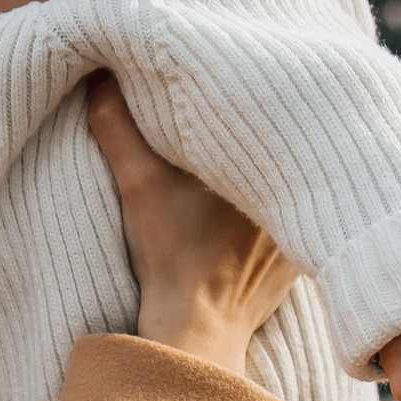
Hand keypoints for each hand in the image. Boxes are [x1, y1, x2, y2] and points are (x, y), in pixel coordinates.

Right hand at [85, 72, 298, 376]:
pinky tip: (254, 202)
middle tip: (242, 104)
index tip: (234, 76)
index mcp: (270, 166)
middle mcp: (299, 195)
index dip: (251, 90)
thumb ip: (117, 125)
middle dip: (261, 127)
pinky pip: (291, 218)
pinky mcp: (297, 258)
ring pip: (288, 182)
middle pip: (281, 145)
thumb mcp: (139, 182)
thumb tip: (100, 73)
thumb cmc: (170, 254)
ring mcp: (301, 229)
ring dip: (271, 167)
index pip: (268, 113)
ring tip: (250, 149)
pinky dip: (275, 206)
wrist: (195, 328)